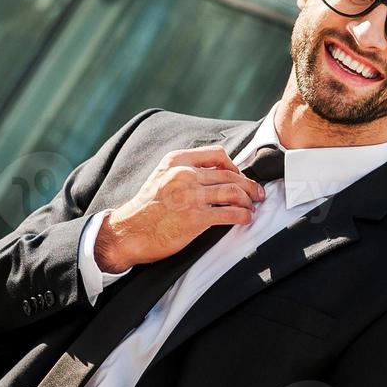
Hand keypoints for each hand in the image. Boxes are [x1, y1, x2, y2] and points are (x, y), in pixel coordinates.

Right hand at [94, 145, 264, 271]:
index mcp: (176, 160)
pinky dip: (243, 216)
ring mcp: (190, 196)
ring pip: (233, 191)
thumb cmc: (146, 209)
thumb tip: (218, 173)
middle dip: (249, 185)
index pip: (217, 154)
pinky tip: (246, 219)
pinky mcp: (195, 218)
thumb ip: (185, 171)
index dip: (235, 165)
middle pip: (230, 174)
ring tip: (252, 208)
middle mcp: (184, 174)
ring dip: (249, 201)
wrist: (129, 233)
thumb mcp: (162, 177)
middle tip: (257, 194)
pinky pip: (230, 213)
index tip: (241, 176)